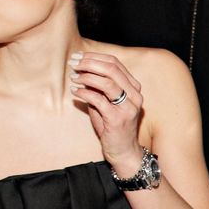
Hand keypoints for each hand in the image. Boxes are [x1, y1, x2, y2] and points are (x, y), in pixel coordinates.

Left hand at [68, 49, 144, 169]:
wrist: (123, 151)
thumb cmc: (113, 127)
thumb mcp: (106, 103)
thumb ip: (98, 88)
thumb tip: (81, 71)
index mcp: (134, 88)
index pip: (115, 63)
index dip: (95, 57)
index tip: (79, 57)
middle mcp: (135, 95)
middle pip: (112, 69)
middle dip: (89, 63)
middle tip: (74, 64)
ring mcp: (128, 107)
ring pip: (107, 82)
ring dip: (87, 77)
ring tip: (74, 77)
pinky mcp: (118, 118)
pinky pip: (99, 100)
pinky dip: (85, 93)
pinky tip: (75, 92)